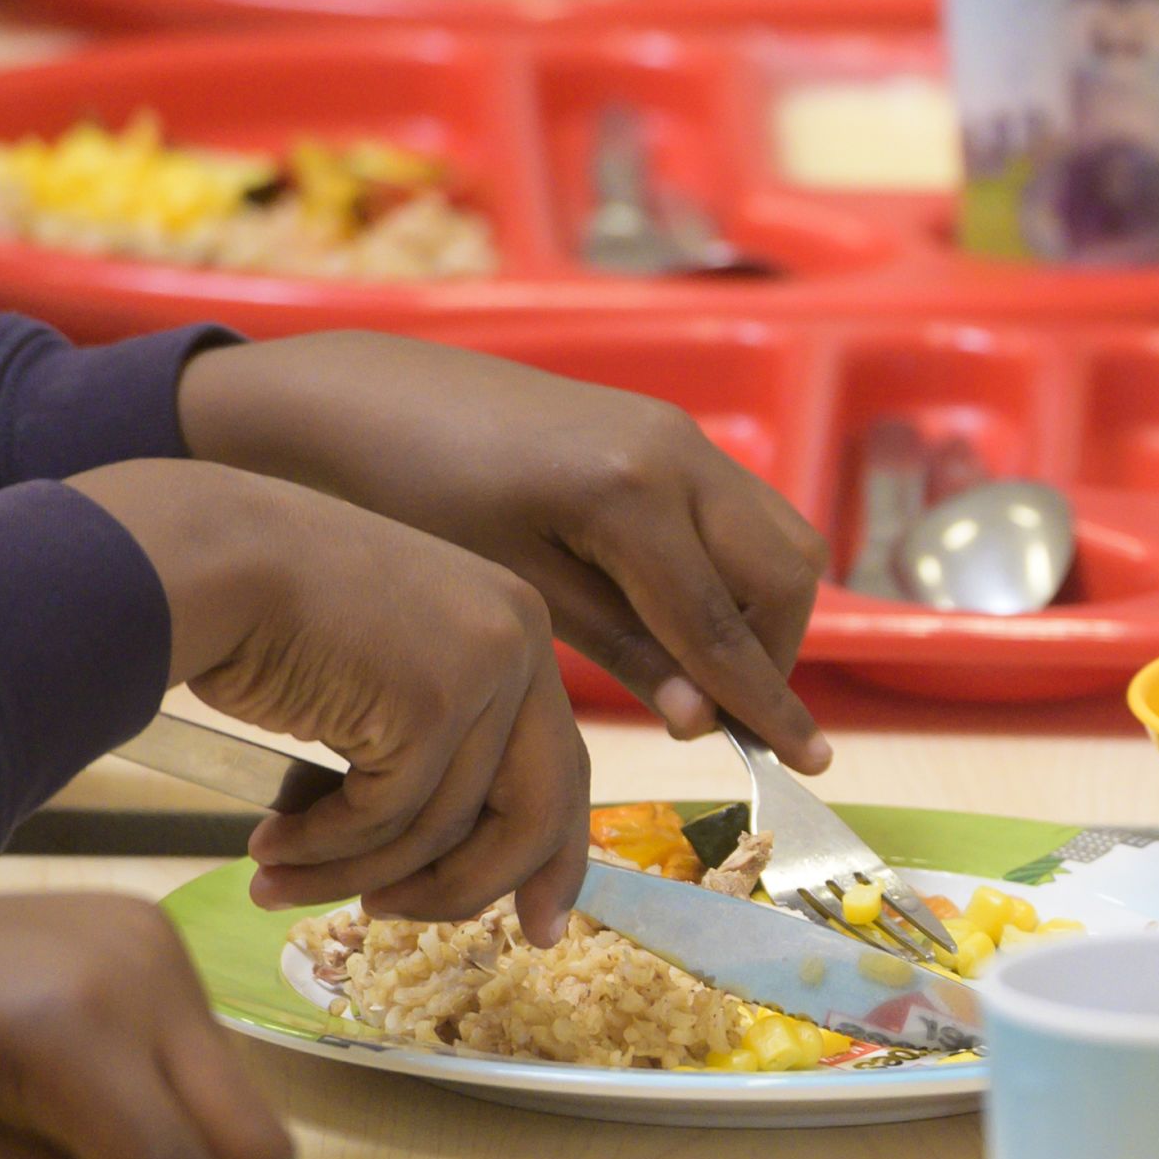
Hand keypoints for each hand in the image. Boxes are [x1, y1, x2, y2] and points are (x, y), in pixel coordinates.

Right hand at [73, 459, 589, 944]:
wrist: (197, 552)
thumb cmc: (267, 608)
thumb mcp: (384, 664)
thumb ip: (437, 738)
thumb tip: (458, 852)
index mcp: (516, 628)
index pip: (561, 767)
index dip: (555, 858)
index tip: (543, 925)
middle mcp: (518, 645)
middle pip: (532, 813)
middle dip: (467, 889)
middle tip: (394, 921)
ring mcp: (481, 673)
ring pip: (442, 829)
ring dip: (356, 874)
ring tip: (282, 887)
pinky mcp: (428, 706)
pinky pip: (385, 818)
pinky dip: (324, 848)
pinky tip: (270, 850)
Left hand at [175, 334, 832, 771]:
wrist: (349, 396)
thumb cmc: (407, 498)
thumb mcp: (514, 588)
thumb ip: (621, 650)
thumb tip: (703, 721)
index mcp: (629, 495)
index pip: (723, 626)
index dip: (767, 702)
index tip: (809, 761)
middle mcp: (675, 452)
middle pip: (785, 574)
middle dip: (774, 653)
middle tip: (729, 712)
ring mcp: (675, 431)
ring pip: (779, 535)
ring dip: (764, 608)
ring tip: (706, 664)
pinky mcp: (661, 426)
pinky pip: (740, 509)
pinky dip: (737, 568)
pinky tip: (680, 608)